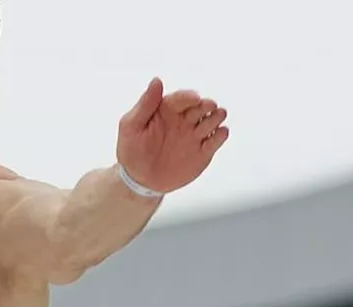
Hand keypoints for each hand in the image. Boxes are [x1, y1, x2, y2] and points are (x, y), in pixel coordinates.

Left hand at [116, 78, 228, 193]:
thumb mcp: (131, 126)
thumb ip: (145, 104)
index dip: (189, 97)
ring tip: (215, 118)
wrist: (139, 180)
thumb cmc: (131, 150)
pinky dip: (221, 135)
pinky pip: (217, 139)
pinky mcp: (203, 151)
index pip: (182, 98)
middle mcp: (184, 119)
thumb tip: (156, 80)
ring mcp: (194, 134)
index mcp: (167, 110)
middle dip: (206, 105)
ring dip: (216, 117)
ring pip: (213, 120)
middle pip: (201, 106)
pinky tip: (219, 133)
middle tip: (208, 108)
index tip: (195, 98)